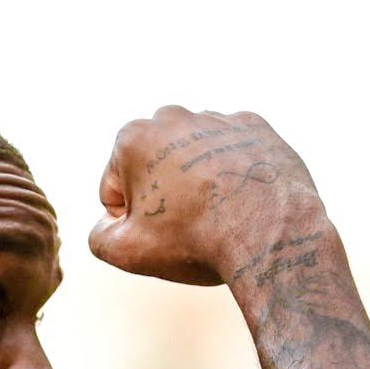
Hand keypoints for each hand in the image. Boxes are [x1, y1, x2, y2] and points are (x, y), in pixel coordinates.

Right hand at [87, 107, 324, 284]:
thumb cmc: (194, 240)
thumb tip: (108, 224)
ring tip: (218, 214)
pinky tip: (242, 200)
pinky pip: (231, 155)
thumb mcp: (125, 252)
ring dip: (197, 183)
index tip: (159, 232)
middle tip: (186, 225)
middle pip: (153, 168)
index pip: (114, 190)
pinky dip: (232, 174)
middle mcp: (173, 116)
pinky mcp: (256, 127)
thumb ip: (99, 235)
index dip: (131, 221)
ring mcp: (217, 118)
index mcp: (133, 137)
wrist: (270, 234)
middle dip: (162, 194)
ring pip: (192, 160)